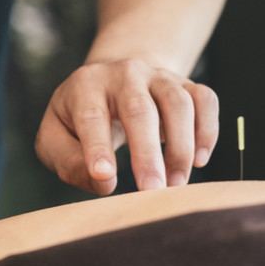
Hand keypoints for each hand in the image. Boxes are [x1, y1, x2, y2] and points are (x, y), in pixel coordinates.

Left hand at [35, 57, 218, 194]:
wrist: (114, 80)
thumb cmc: (80, 119)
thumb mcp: (57, 138)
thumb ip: (69, 163)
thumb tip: (105, 182)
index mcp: (86, 85)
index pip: (91, 116)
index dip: (98, 147)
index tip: (105, 178)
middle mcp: (125, 74)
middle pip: (140, 109)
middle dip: (147, 154)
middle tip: (152, 191)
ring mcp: (159, 76)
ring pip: (179, 104)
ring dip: (181, 148)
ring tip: (176, 184)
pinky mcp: (187, 84)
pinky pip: (205, 101)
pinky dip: (207, 132)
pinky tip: (198, 160)